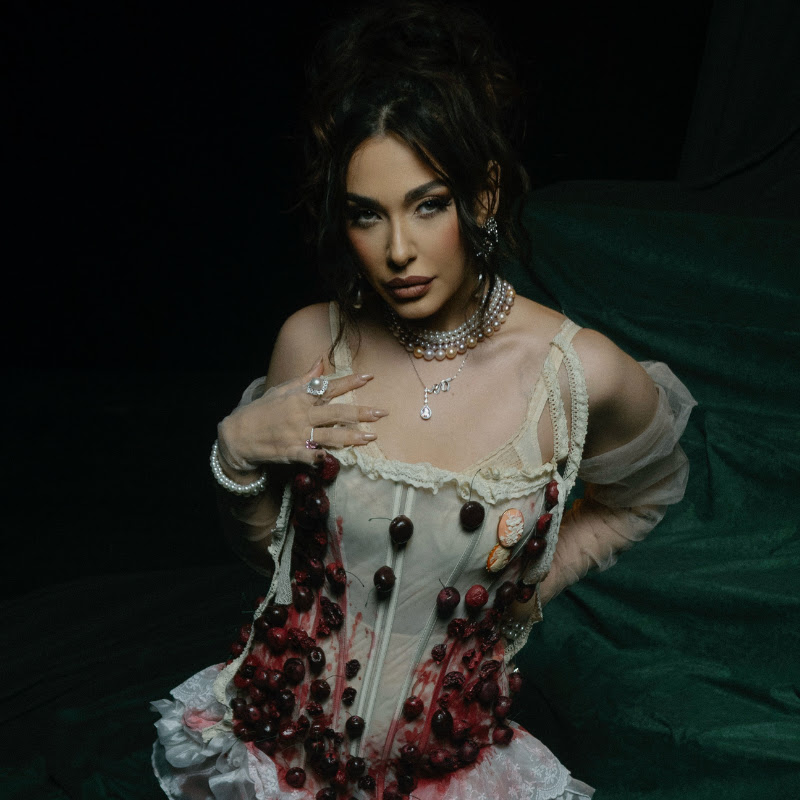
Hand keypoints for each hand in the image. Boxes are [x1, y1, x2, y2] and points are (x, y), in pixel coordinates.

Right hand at [217, 359, 387, 470]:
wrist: (238, 434)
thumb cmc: (262, 411)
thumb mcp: (282, 389)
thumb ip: (305, 378)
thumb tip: (321, 361)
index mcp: (300, 398)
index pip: (329, 388)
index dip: (350, 382)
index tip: (369, 377)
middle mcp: (301, 414)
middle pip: (336, 412)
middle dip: (360, 413)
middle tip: (381, 413)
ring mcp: (296, 434)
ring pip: (329, 435)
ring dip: (351, 437)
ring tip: (371, 437)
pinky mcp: (290, 452)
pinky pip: (307, 455)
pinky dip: (318, 457)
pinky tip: (331, 459)